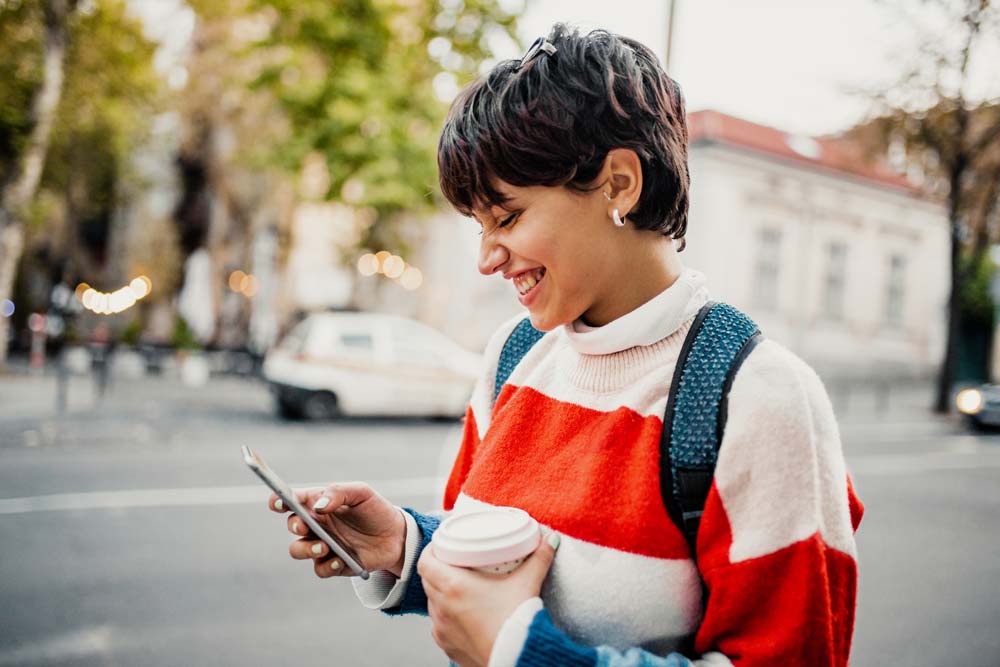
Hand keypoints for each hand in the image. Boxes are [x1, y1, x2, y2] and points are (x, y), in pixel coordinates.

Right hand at [268, 482, 406, 578]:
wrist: (397, 536)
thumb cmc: (375, 510)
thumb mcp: (361, 493)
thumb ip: (338, 493)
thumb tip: (317, 506)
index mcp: (319, 504)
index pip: (292, 500)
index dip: (279, 501)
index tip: (278, 503)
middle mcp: (317, 525)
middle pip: (292, 525)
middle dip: (294, 525)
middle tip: (305, 525)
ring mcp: (323, 545)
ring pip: (298, 550)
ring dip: (307, 549)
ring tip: (324, 547)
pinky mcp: (333, 564)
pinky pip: (319, 569)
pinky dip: (327, 566)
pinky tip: (340, 561)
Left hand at [418, 531, 559, 666]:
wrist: (517, 657)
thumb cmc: (516, 622)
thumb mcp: (528, 582)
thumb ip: (539, 557)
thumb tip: (551, 539)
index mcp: (453, 586)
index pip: (425, 562)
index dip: (431, 550)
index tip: (442, 545)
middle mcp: (442, 607)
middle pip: (428, 580)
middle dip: (438, 569)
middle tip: (454, 562)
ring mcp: (442, 629)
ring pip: (432, 603)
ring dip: (440, 593)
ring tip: (457, 587)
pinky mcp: (448, 646)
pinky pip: (439, 626)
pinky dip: (446, 616)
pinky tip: (460, 614)